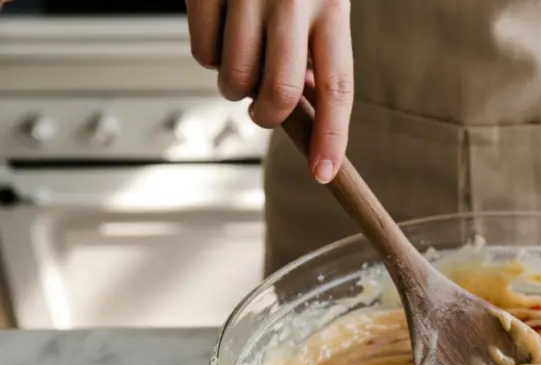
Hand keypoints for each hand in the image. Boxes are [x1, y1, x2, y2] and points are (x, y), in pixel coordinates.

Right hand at [185, 0, 352, 182]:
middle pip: (280, 93)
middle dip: (268, 116)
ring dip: (235, 88)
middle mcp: (293, 1)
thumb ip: (317, 50)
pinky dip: (208, 58)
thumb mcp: (321, 0)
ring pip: (235, 78)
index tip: (324, 173)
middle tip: (262, 108)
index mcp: (331, 7)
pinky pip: (202, 52)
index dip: (332, 136)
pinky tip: (221, 34)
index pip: (339, 88)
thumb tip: (309, 106)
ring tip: (242, 62)